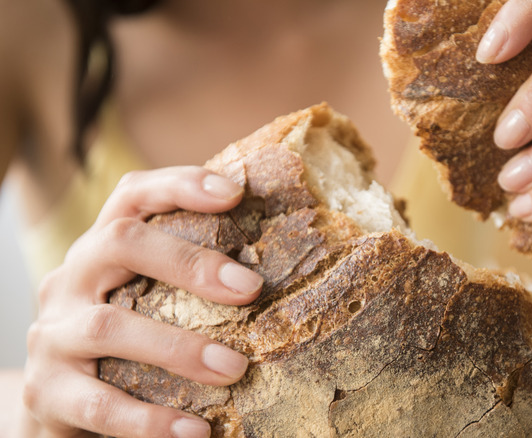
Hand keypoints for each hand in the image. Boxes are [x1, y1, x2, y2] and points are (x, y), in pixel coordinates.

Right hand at [22, 167, 263, 437]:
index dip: (179, 185)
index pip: (132, 196)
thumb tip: (272, 275)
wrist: (59, 408)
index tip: (234, 192)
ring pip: (108, 327)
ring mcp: (52, 334)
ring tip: (235, 369)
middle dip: (188, 261)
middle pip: (119, 243)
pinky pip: (99, 405)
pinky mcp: (48, 391)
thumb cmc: (124, 345)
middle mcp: (69, 280)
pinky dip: (150, 420)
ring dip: (179, 348)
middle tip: (250, 287)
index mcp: (101, 251)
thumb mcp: (147, 300)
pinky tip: (196, 430)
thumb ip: (187, 282)